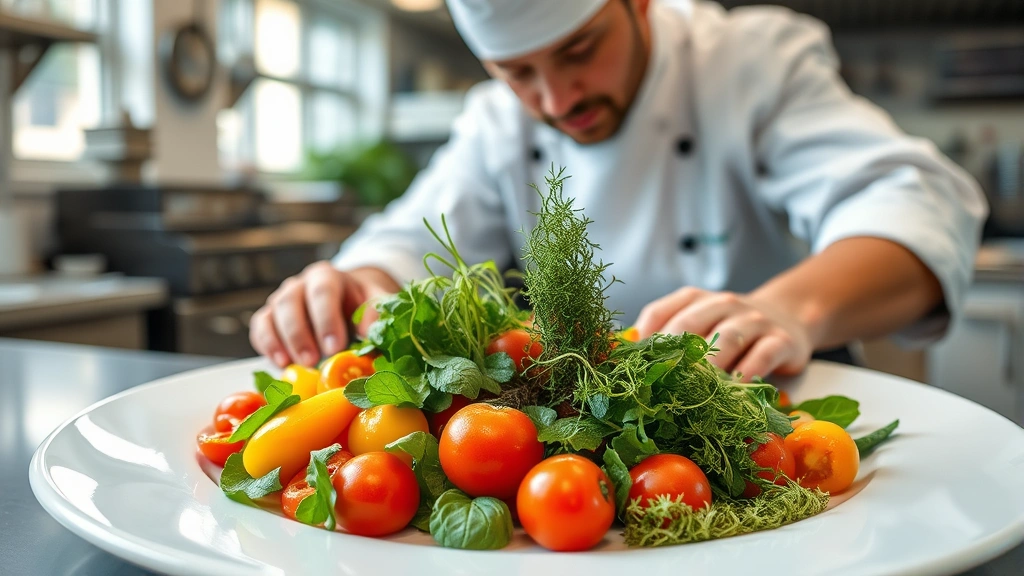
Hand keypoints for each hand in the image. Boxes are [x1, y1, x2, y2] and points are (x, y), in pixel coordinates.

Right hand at [249, 262, 398, 367]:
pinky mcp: (269, 318)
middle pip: (290, 303)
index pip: (322, 292)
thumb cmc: (360, 302)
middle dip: (299, 334)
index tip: (334, 347)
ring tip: (295, 366)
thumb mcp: (375, 300)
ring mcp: (280, 300)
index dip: (326, 320)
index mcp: (326, 276)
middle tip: (312, 361)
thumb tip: (372, 333)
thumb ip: (376, 313)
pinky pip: (260, 329)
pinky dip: (267, 346)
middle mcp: (299, 285)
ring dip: (281, 343)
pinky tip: (280, 364)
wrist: (345, 299)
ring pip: (271, 316)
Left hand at [634, 287, 813, 379]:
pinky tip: (734, 391)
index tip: (634, 371)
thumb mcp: (699, 325)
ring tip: (694, 393)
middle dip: (672, 358)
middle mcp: (722, 304)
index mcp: (694, 300)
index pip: (659, 313)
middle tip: (660, 388)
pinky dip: (746, 374)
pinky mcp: (781, 340)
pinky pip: (762, 355)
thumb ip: (667, 339)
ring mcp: (754, 320)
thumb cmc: (730, 330)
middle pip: (689, 326)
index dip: (642, 342)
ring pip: (727, 339)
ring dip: (708, 368)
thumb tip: (627, 364)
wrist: (788, 317)